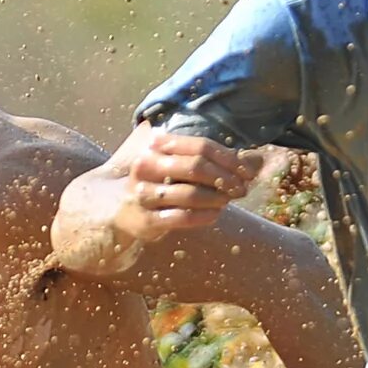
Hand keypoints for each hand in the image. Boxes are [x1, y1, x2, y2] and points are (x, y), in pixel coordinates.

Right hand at [52, 123, 251, 278]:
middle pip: (198, 167)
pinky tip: (215, 214)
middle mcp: (146, 166)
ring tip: (228, 201)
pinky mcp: (145, 222)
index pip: (201, 147)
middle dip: (227, 178)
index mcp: (155, 145)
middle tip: (242, 188)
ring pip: (192, 194)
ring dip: (218, 199)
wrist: (109, 209)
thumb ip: (215, 160)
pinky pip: (183, 218)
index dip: (230, 159)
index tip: (247, 171)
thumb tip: (258, 161)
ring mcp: (143, 195)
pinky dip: (205, 216)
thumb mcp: (177, 163)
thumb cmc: (153, 182)